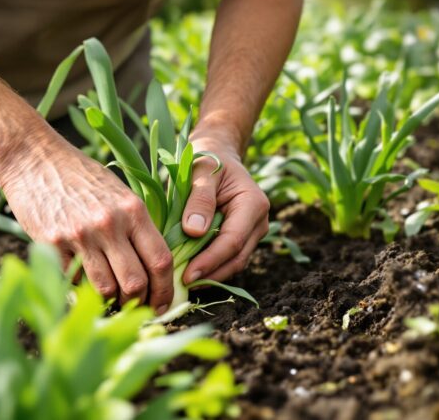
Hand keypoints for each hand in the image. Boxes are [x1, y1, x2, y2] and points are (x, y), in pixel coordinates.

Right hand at [0, 133, 173, 312]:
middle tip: (136, 307)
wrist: (35, 159)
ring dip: (111, 301)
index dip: (165, 290)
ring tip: (111, 299)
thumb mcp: (119, 194)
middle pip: (135, 283)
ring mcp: (80, 235)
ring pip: (105, 288)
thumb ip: (137, 228)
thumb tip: (154, 270)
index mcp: (133, 211)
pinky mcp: (52, 244)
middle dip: (139, 303)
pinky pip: (74, 280)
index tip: (162, 305)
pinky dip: (81, 287)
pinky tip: (83, 281)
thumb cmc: (81, 177)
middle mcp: (110, 224)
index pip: (160, 261)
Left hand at [181, 131, 269, 283]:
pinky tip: (189, 275)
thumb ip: (199, 199)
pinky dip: (210, 270)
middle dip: (209, 275)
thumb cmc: (207, 158)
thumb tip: (195, 232)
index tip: (187, 274)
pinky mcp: (241, 239)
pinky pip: (227, 260)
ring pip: (233, 263)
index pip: (233, 241)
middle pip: (236, 258)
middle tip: (179, 286)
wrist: (217, 153)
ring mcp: (252, 232)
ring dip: (209, 276)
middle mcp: (259, 221)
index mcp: (253, 204)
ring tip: (182, 285)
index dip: (210, 261)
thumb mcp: (200, 171)